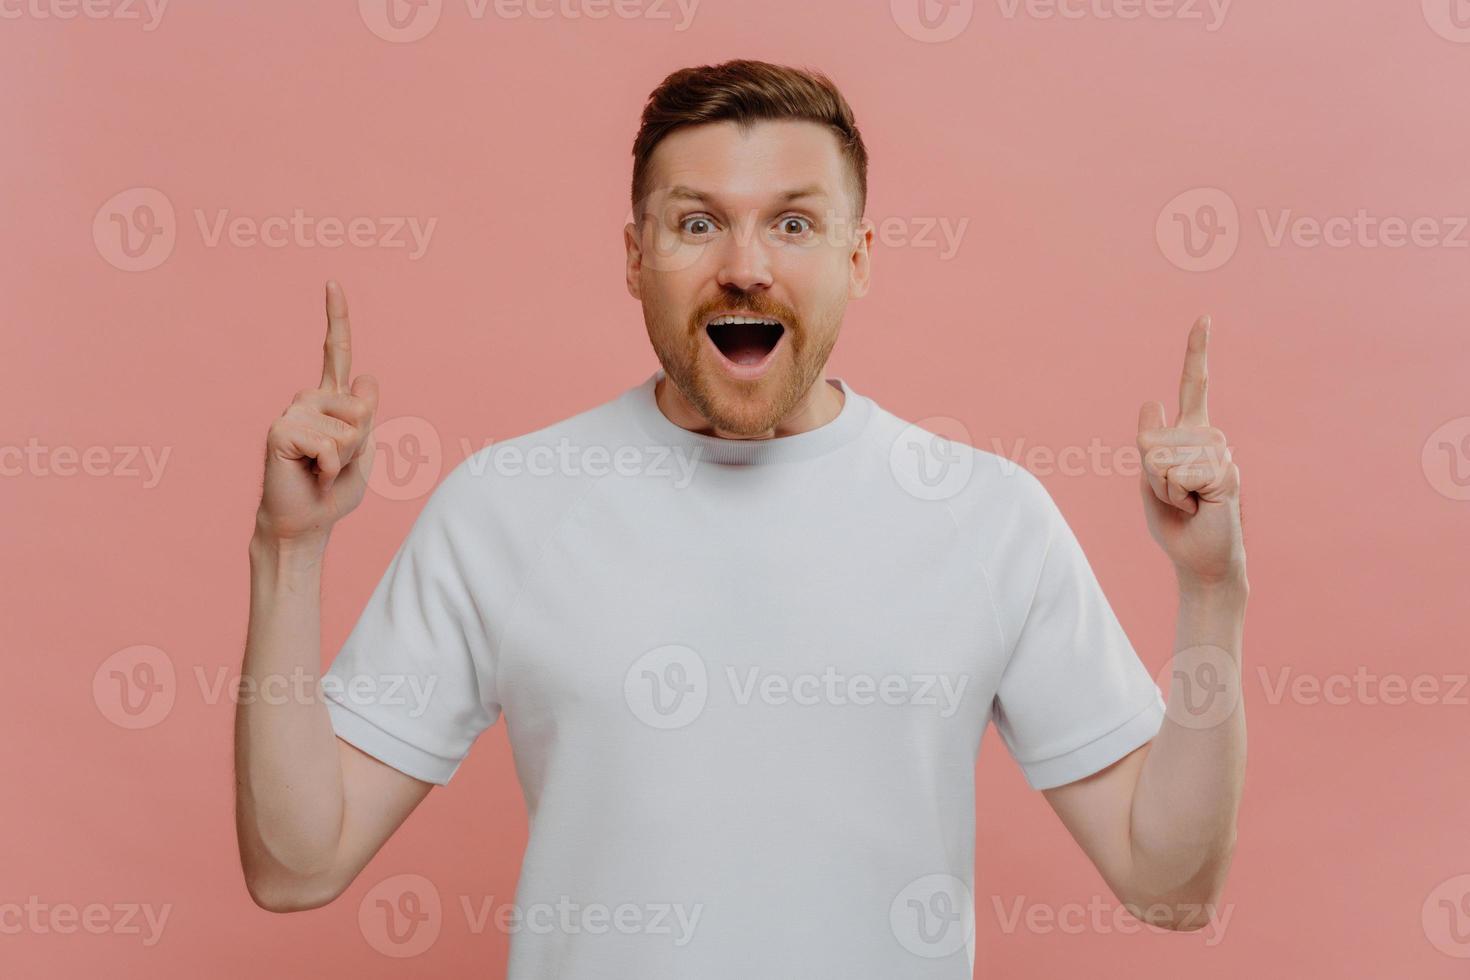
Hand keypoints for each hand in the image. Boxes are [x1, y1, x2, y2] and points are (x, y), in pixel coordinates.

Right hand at [255, 281, 379, 545]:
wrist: (306, 522)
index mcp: (332, 400)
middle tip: (335, 464)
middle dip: (360, 443)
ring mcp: (292, 412)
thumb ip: (367, 415)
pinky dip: (330, 467)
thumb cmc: (334, 489)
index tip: (332, 282)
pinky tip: (311, 473)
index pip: (335, 351)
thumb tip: (366, 376)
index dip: (336, 316)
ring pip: (349, 428)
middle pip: (362, 408)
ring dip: (344, 458)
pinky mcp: (280, 430)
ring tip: (322, 469)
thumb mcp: (365, 449)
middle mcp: (309, 399)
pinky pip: (329, 445)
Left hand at [1136, 315, 1245, 590]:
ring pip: (1162, 457)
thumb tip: (1150, 400)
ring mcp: (1221, 453)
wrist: (1200, 559)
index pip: (1194, 384)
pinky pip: (1180, 474)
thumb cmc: (1175, 522)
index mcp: (1189, 433)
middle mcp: (1210, 436)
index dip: (1197, 350)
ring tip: (1188, 501)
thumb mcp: (1149, 480)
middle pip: (1151, 439)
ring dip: (1164, 487)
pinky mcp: (1227, 473)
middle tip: (1175, 496)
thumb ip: (1149, 443)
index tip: (1205, 317)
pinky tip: (1199, 506)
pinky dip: (1178, 495)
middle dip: (1149, 475)